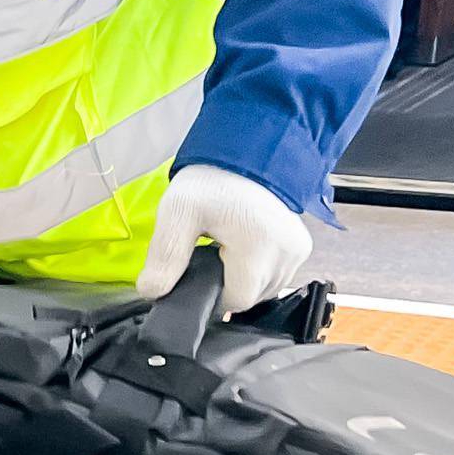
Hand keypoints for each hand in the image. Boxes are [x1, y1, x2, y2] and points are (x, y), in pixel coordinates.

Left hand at [137, 164, 314, 314]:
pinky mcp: (302, 246)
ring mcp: (297, 251)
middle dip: (225, 284)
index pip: (235, 300)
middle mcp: (287, 253)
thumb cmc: (211, 180)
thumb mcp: (178, 213)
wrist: (244, 154)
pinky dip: (258, 270)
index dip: (211, 295)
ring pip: (265, 289)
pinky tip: (242, 250)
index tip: (195, 275)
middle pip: (251, 296)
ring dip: (243, 279)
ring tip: (224, 250)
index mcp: (259, 247)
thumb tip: (151, 293)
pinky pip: (277, 275)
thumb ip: (165, 256)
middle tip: (207, 256)